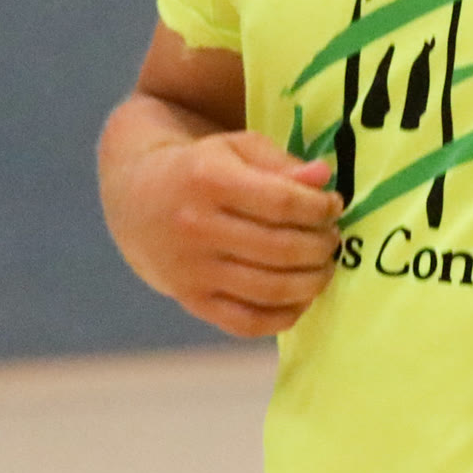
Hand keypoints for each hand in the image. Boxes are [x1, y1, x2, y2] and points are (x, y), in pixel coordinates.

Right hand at [114, 131, 342, 339]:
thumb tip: (324, 178)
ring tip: (324, 266)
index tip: (334, 206)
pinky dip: (284, 316)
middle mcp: (196, 227)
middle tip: (333, 239)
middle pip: (280, 248)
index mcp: (208, 180)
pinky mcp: (192, 301)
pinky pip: (248, 322)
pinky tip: (300, 297)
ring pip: (270, 288)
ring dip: (312, 281)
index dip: (319, 208)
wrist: (138, 200)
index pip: (282, 202)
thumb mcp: (236, 150)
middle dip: (321, 246)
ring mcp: (192, 270)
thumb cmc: (201, 169)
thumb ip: (282, 163)